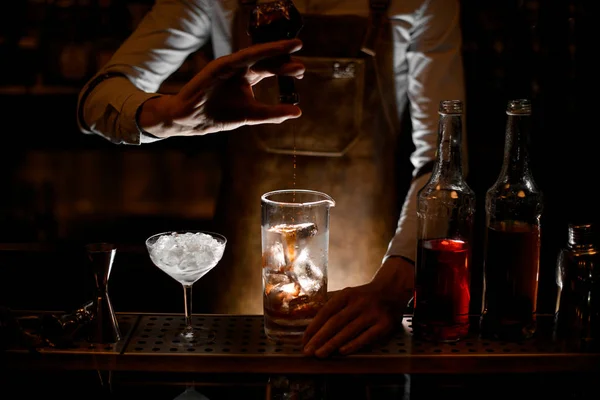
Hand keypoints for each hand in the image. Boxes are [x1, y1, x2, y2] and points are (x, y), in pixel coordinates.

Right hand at [138, 39, 304, 137]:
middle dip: (284, 60)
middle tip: (301, 66)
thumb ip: (272, 113)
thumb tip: (298, 112)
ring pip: (255, 54)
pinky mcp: (218, 67)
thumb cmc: (218, 115)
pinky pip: (238, 58)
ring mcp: (229, 66)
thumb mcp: (250, 115)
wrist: (190, 118)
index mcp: (246, 77)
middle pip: (265, 61)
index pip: (269, 68)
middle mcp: (239, 68)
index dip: (285, 68)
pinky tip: (266, 51)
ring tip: (291, 47)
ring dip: (273, 50)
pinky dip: (253, 54)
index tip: (301, 71)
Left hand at [302, 257, 413, 357]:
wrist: (392, 290)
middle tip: (308, 351)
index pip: (326, 311)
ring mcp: (372, 313)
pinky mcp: (385, 324)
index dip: (314, 326)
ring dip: (332, 343)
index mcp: (346, 294)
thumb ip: (335, 308)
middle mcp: (359, 302)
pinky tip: (342, 352)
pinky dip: (353, 344)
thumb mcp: (349, 295)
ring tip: (320, 354)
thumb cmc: (365, 297)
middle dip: (319, 338)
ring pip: (349, 330)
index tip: (304, 340)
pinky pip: (367, 336)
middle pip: (335, 322)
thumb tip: (314, 329)